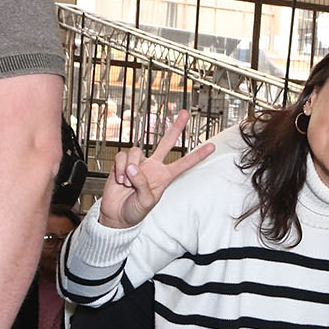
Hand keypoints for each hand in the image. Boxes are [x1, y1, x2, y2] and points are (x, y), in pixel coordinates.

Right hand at [98, 110, 214, 229]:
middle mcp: (153, 167)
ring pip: (136, 151)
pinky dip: (120, 168)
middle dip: (175, 128)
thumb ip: (142, 184)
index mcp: (164, 177)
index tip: (212, 147)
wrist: (116, 214)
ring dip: (129, 168)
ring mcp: (138, 164)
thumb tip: (134, 167)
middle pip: (166, 142)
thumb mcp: (145, 202)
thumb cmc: (134, 211)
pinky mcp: (123, 163)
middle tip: (185, 114)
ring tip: (127, 184)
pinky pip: (122, 156)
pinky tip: (120, 179)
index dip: (197, 155)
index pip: (184, 163)